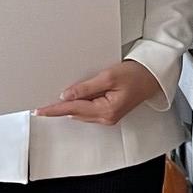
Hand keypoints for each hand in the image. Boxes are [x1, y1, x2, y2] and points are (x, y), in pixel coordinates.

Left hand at [36, 60, 163, 125]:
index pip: (73, 109)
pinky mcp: (109, 111)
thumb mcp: (109, 76)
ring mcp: (108, 116)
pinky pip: (88, 110)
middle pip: (75, 112)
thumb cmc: (136, 75)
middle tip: (41, 104)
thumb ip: (86, 87)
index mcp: (106, 110)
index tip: (40, 110)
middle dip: (59, 108)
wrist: (152, 77)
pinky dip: (78, 104)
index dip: (54, 109)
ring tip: (52, 101)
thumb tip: (66, 95)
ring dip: (68, 106)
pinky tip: (72, 98)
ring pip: (80, 112)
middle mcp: (106, 117)